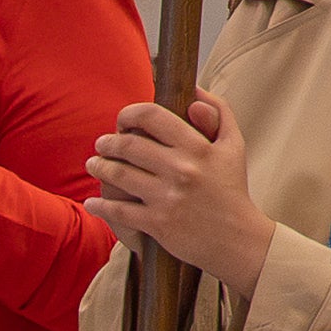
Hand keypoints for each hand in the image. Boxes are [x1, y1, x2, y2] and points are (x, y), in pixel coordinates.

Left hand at [84, 91, 270, 288]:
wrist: (238, 240)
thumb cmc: (232, 190)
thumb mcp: (234, 146)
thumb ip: (219, 112)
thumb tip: (195, 90)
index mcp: (197, 148)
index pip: (152, 116)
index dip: (129, 114)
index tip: (122, 121)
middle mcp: (181, 170)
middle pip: (128, 145)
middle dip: (108, 143)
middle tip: (101, 144)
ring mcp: (167, 197)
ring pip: (118, 175)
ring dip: (99, 168)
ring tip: (93, 165)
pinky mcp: (158, 223)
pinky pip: (118, 210)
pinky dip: (100, 205)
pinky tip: (92, 202)